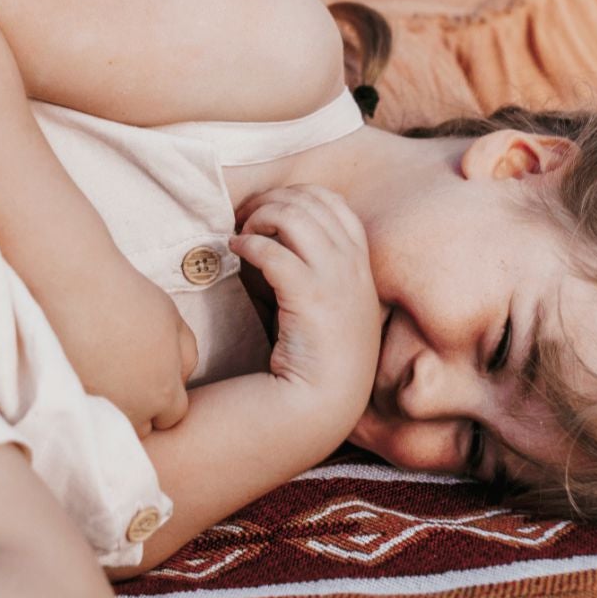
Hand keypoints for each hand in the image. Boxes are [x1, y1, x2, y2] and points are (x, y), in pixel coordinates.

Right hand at [53, 262, 196, 437]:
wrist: (74, 287)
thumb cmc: (127, 297)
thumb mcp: (172, 319)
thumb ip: (185, 353)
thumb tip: (182, 377)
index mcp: (163, 392)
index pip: (173, 415)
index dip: (165, 396)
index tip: (152, 377)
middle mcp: (133, 410)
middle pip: (143, 426)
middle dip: (140, 408)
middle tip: (126, 375)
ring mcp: (99, 410)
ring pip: (113, 425)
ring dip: (113, 409)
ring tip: (104, 374)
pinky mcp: (68, 403)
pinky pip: (84, 414)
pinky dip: (86, 400)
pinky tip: (83, 371)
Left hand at [230, 185, 381, 428]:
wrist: (326, 402)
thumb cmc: (320, 354)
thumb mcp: (331, 302)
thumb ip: (316, 267)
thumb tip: (275, 235)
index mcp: (362, 263)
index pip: (333, 202)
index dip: (296, 196)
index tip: (268, 209)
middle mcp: (353, 265)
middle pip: (311, 202)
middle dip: (272, 201)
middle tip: (246, 217)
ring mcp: (336, 279)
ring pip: (293, 217)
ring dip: (260, 217)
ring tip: (241, 234)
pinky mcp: (311, 296)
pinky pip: (273, 252)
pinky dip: (249, 244)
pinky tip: (234, 251)